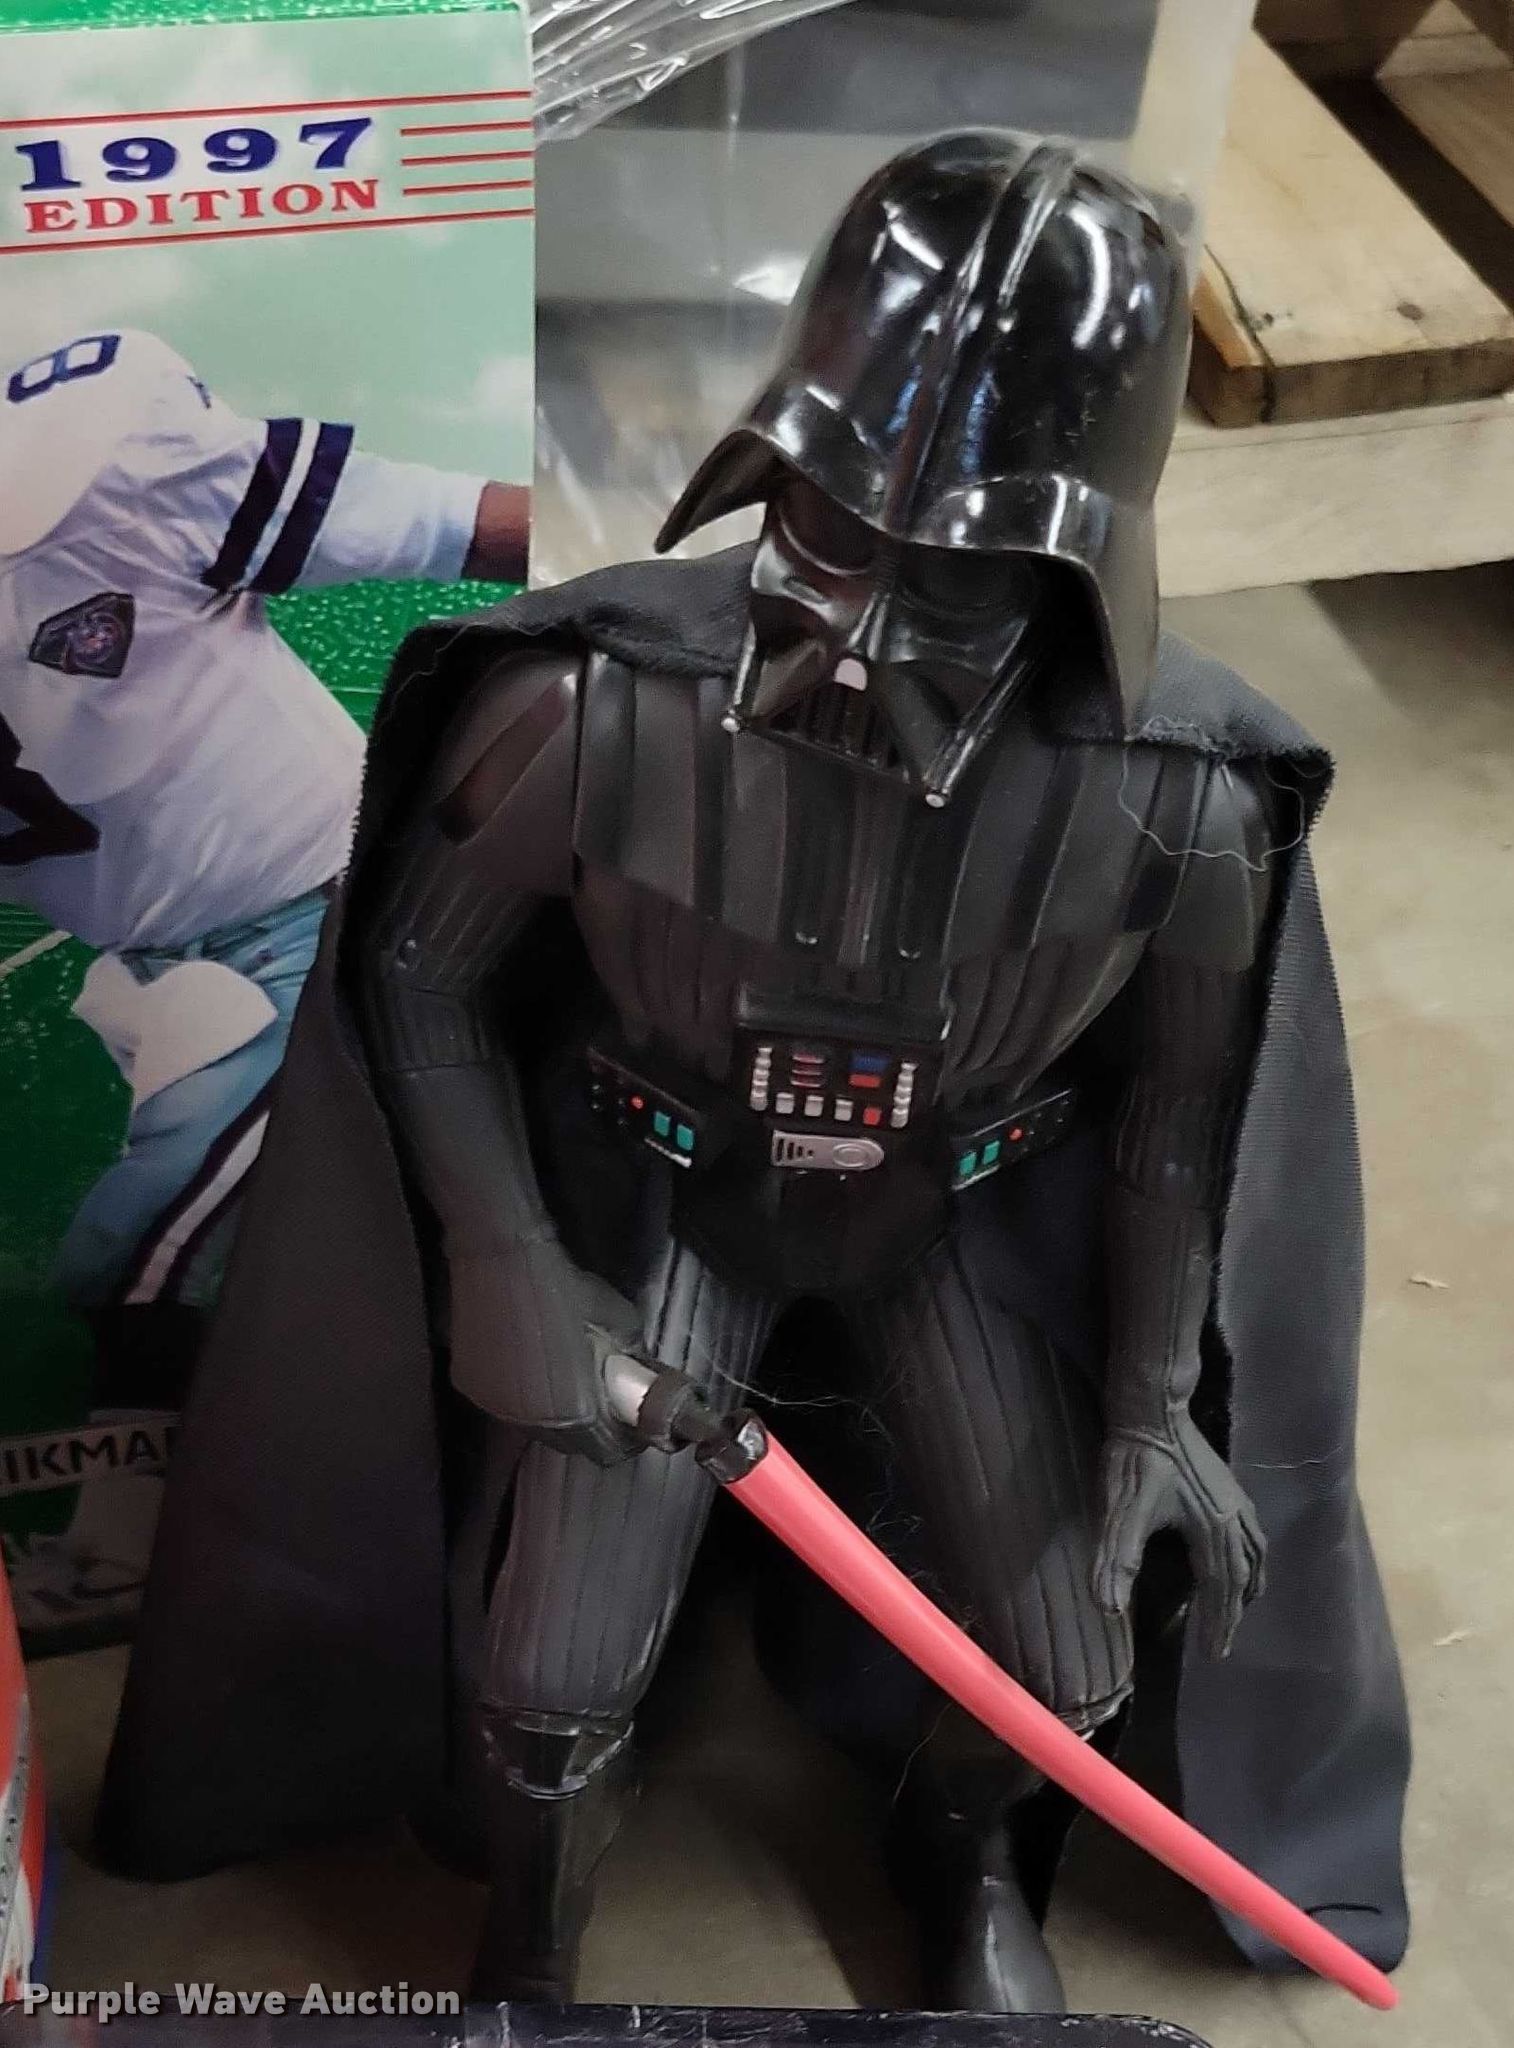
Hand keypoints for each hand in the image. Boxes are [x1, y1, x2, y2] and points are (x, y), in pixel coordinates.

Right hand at [447, 1232, 645, 1465]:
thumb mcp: (618, 1316)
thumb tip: (637, 1365)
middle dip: (590, 1428)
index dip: (624, 1441)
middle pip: (570, 1444)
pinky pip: (506, 1404)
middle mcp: (534, 1422)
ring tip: (564, 1383)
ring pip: (535, 1426)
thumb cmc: (564, 1288)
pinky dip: (523, 1395)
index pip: (606, 1451)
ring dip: (555, 1414)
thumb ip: (631, 1350)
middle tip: (602, 1400)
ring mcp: (497, 1406)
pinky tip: (529, 1368)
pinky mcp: (471, 1387)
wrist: (501, 1261)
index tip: (632, 1422)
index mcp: (575, 1411)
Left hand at [1092, 1418, 1265, 1658]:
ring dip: (1248, 1585)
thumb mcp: (1120, 1510)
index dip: (1217, 1624)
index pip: (1219, 1589)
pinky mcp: (1228, 1484)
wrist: (1150, 1408)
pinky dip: (1253, 1555)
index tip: (1214, 1655)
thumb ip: (1116, 1557)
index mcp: (1211, 1529)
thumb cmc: (1134, 1459)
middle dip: (1233, 1612)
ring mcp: (1236, 1499)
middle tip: (1224, 1644)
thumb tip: (1109, 1608)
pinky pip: (1252, 1532)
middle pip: (1241, 1576)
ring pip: (1254, 1553)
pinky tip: (1242, 1553)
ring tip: (1243, 1607)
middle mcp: (1233, 1518)